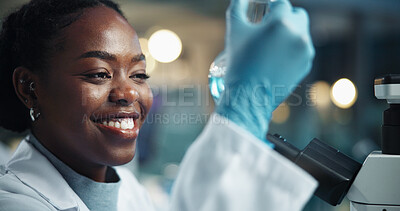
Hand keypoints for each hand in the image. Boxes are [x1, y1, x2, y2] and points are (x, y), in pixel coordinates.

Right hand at [216, 0, 313, 141]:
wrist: (249, 96)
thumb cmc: (239, 63)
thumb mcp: (234, 31)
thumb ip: (238, 7)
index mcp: (280, 23)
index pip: (280, 3)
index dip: (269, 7)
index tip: (262, 14)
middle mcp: (298, 34)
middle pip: (296, 14)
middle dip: (284, 17)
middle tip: (268, 28)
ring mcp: (305, 50)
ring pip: (301, 31)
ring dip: (289, 32)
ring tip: (271, 45)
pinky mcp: (307, 64)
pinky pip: (303, 48)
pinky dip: (292, 48)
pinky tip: (276, 58)